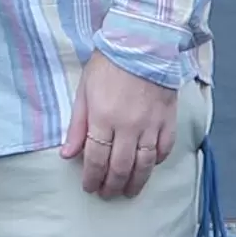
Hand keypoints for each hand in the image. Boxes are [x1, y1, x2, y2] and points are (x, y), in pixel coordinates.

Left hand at [64, 58, 178, 200]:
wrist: (142, 42)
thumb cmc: (108, 63)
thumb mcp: (84, 91)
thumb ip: (77, 125)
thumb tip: (67, 154)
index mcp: (103, 118)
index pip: (96, 159)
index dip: (92, 178)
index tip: (89, 188)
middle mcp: (128, 126)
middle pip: (120, 167)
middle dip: (112, 185)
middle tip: (107, 194)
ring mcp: (151, 125)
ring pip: (144, 164)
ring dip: (135, 182)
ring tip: (129, 192)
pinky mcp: (168, 120)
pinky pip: (164, 149)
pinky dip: (157, 162)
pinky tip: (149, 167)